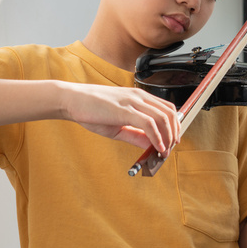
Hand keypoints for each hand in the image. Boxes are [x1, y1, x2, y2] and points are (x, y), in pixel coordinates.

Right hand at [60, 83, 179, 156]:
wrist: (72, 100)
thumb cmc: (92, 110)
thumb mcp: (118, 125)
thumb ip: (135, 134)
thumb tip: (151, 145)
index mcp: (139, 97)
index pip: (167, 109)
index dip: (174, 126)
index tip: (172, 141)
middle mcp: (139, 96)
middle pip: (169, 113)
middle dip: (174, 132)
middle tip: (170, 148)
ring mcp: (133, 101)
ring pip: (162, 118)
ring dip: (168, 137)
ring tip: (164, 151)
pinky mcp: (125, 109)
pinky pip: (149, 123)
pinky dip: (157, 137)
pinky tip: (157, 147)